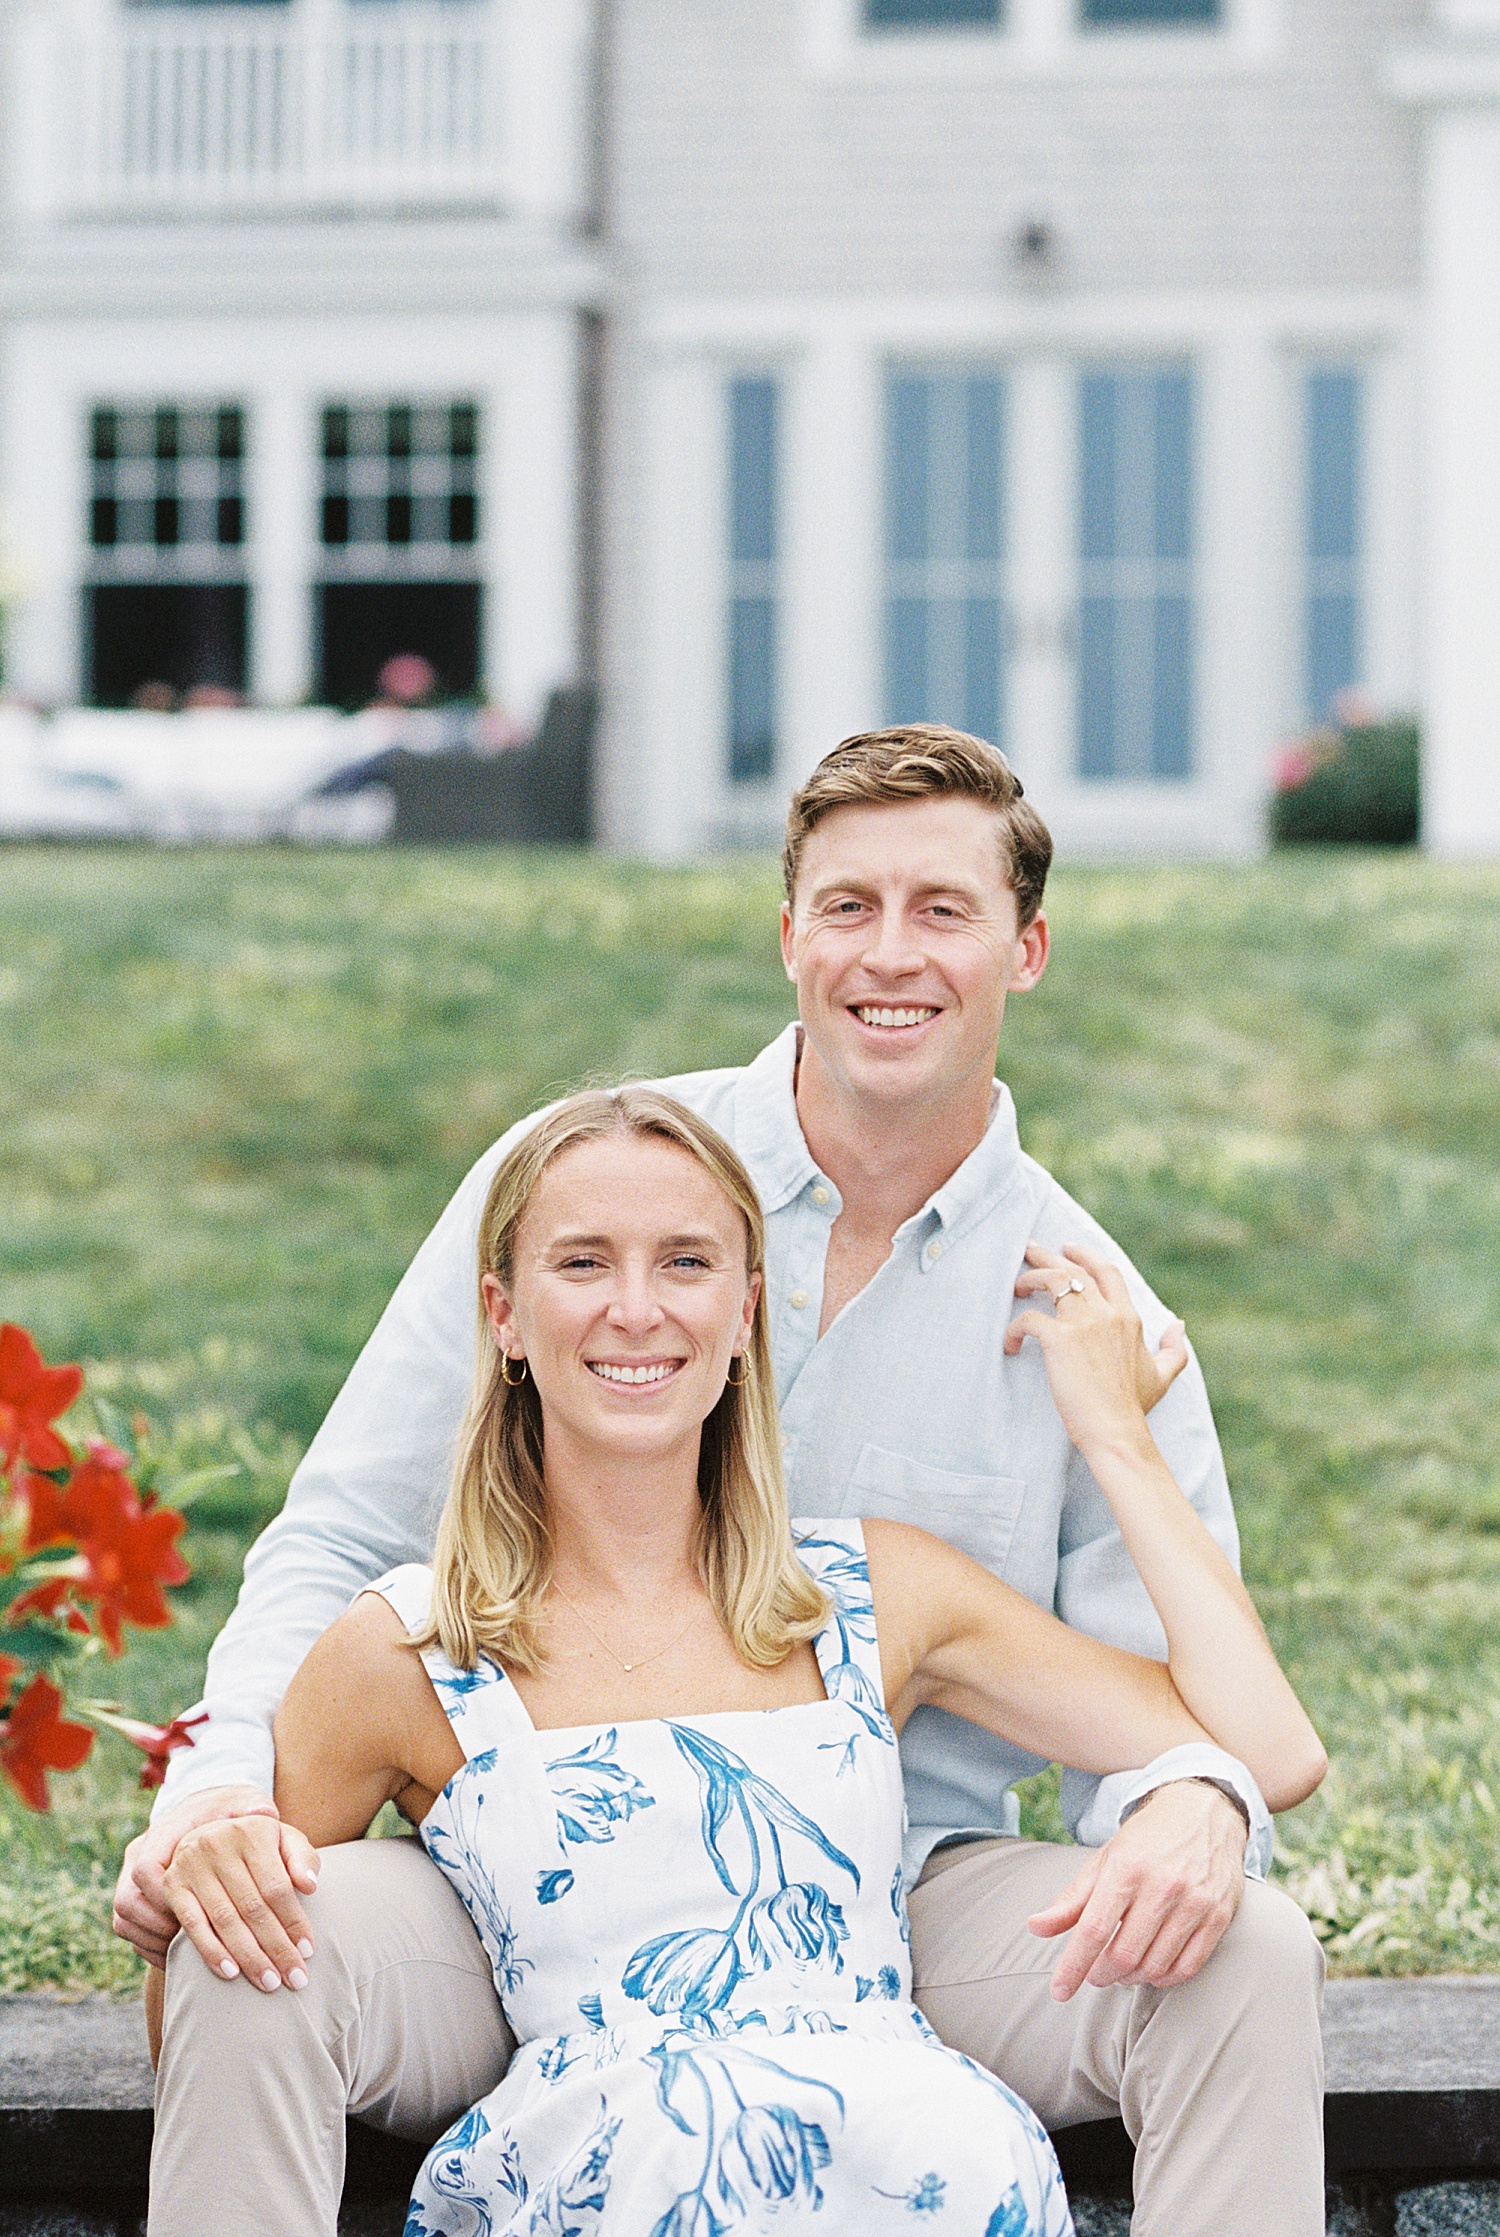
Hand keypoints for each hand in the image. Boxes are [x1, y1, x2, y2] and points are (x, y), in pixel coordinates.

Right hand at [160, 1811, 321, 1990]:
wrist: (208, 1832)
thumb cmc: (258, 1846)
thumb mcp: (284, 1840)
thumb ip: (302, 1858)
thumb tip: (310, 1885)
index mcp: (253, 1831)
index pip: (277, 1887)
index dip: (293, 1921)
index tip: (308, 1951)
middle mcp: (219, 1843)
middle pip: (253, 1907)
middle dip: (276, 1948)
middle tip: (295, 1980)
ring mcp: (192, 1864)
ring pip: (225, 1920)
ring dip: (249, 1957)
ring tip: (269, 1983)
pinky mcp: (172, 1884)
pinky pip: (193, 1924)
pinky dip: (212, 1951)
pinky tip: (231, 1973)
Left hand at [1006, 1243, 1187, 1445]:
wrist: (1117, 1431)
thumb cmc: (1134, 1407)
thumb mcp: (1162, 1374)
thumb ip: (1174, 1348)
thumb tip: (1178, 1325)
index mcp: (1128, 1317)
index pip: (1107, 1271)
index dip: (1086, 1255)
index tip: (1068, 1248)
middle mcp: (1107, 1313)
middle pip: (1074, 1269)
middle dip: (1049, 1255)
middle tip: (1030, 1250)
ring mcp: (1082, 1325)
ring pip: (1051, 1281)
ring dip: (1030, 1278)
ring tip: (1017, 1285)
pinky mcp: (1059, 1341)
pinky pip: (1028, 1319)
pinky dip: (1015, 1328)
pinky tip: (1011, 1343)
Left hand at [1027, 1780, 1247, 2000]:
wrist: (1202, 1810)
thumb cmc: (1145, 1841)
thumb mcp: (1104, 1860)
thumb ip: (1071, 1899)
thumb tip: (1035, 1928)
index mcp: (1126, 1868)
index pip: (1094, 1930)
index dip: (1073, 1966)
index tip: (1059, 1992)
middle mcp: (1162, 1885)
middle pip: (1124, 1954)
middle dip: (1103, 1974)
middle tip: (1097, 1973)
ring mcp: (1194, 1901)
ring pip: (1155, 1965)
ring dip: (1132, 1977)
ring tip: (1123, 1968)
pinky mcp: (1219, 1914)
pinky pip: (1188, 1966)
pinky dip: (1165, 1978)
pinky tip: (1153, 1970)